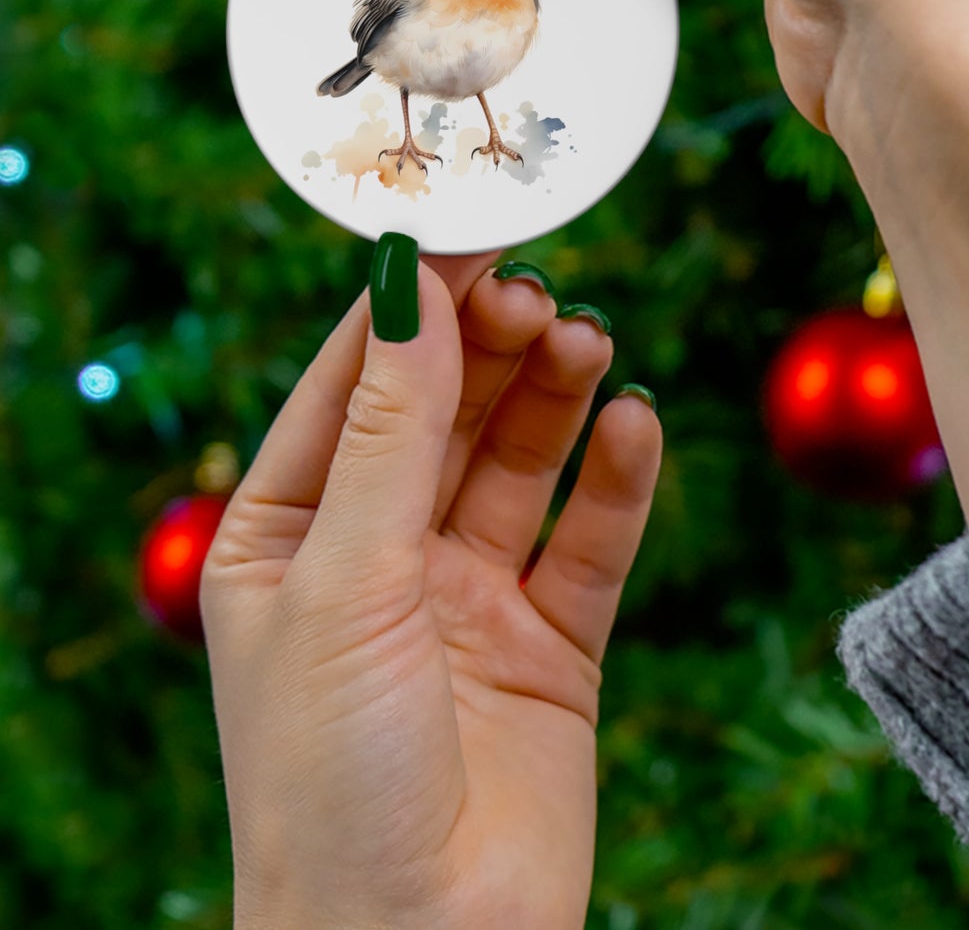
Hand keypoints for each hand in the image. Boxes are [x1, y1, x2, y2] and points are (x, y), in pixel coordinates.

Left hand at [201, 250, 661, 929]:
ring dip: (556, 397)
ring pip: (522, 463)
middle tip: (541, 292)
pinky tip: (635, 424)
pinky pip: (591, 540)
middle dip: (491, 348)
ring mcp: (469, 598)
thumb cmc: (331, 778)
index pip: (353, 387)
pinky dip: (617, 479)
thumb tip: (410, 288)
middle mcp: (380, 557)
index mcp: (290, 537)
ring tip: (589, 342)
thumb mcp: (345, 581)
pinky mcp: (553, 644)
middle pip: (447, 413)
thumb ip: (391, 433)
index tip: (469, 232)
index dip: (410, 308)